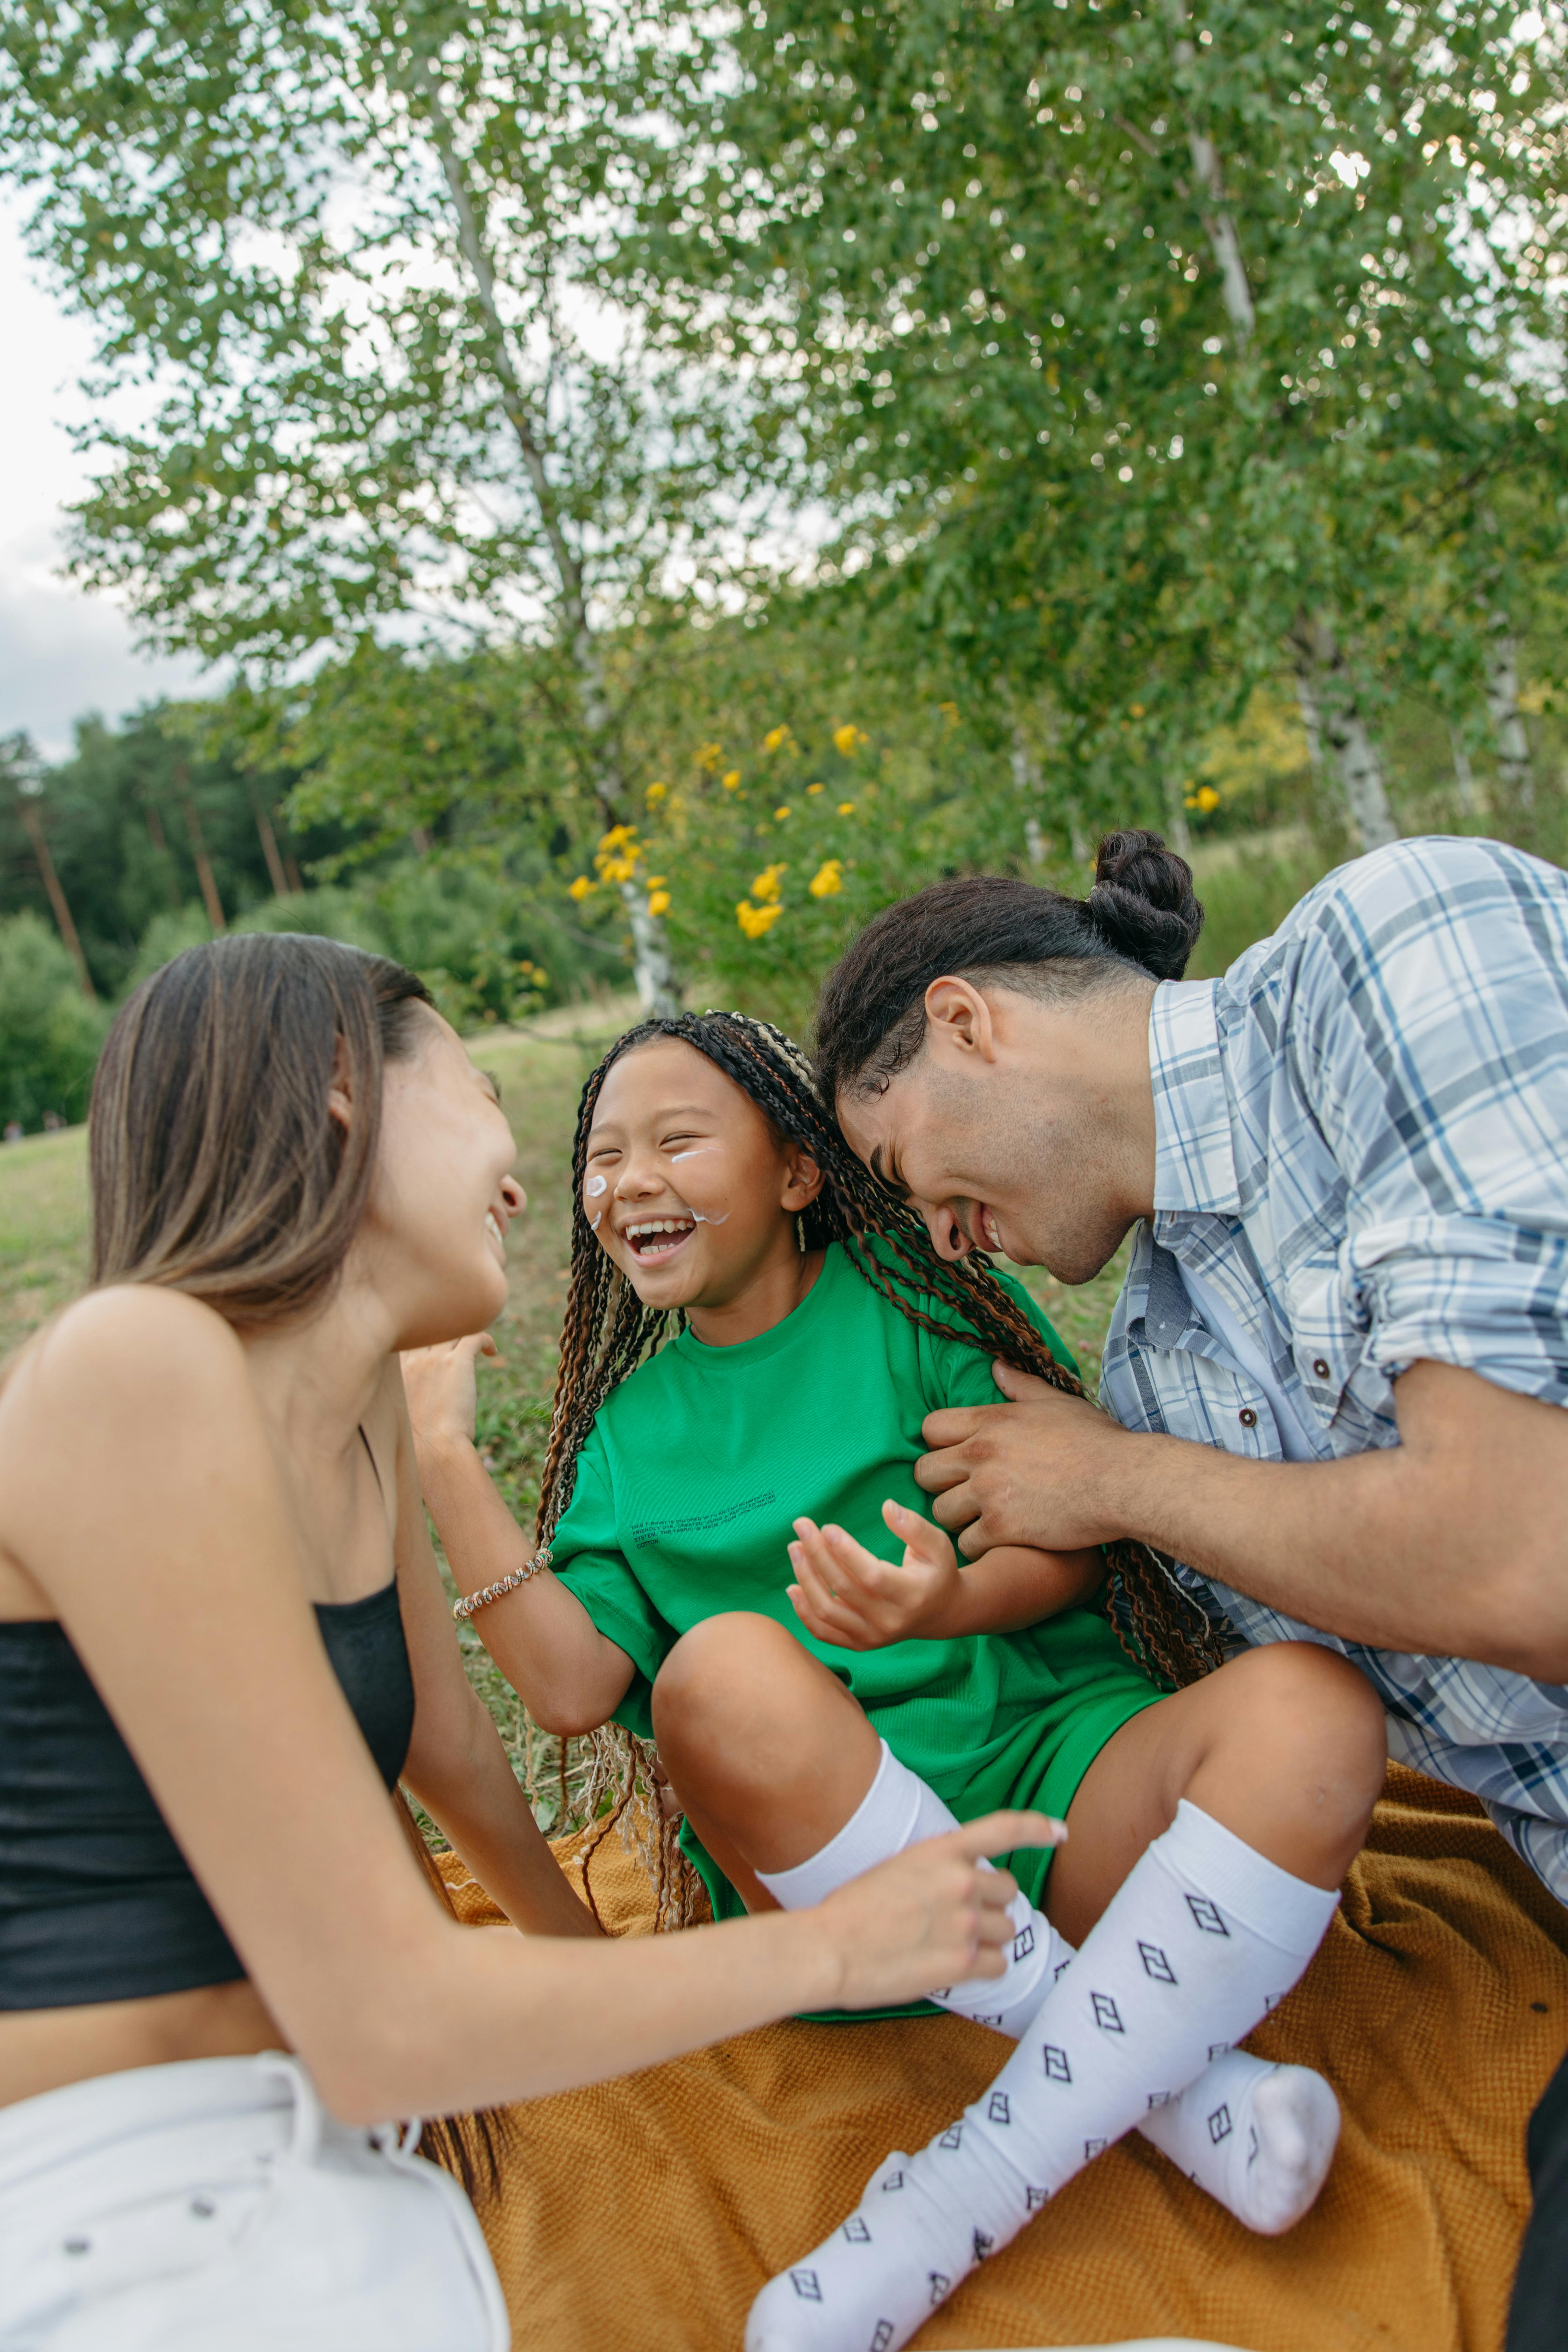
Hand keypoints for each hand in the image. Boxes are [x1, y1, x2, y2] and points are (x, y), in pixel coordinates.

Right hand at [401, 1333, 498, 1461]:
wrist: (432, 1449)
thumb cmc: (416, 1443)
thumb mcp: (399, 1415)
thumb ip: (405, 1398)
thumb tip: (419, 1403)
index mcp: (395, 1373)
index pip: (407, 1340)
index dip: (421, 1339)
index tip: (434, 1349)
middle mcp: (412, 1360)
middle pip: (428, 1330)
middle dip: (442, 1330)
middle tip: (457, 1342)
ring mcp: (434, 1359)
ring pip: (452, 1330)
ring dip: (465, 1334)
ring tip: (477, 1346)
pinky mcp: (458, 1362)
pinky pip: (475, 1336)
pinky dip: (486, 1339)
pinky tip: (492, 1352)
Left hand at [787, 1503, 962, 1647]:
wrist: (939, 1613)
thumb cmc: (936, 1571)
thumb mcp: (937, 1545)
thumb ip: (914, 1526)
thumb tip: (887, 1507)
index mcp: (912, 1595)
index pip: (872, 1575)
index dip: (847, 1552)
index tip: (826, 1526)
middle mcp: (890, 1621)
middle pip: (844, 1589)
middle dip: (817, 1554)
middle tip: (802, 1525)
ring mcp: (872, 1637)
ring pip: (827, 1612)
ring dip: (805, 1578)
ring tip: (794, 1548)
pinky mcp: (859, 1644)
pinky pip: (823, 1632)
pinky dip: (803, 1611)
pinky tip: (793, 1587)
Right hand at [817, 1811, 1065, 2011]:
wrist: (830, 1948)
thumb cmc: (852, 1909)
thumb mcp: (897, 1868)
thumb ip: (937, 1871)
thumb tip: (964, 1888)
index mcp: (941, 1850)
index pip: (1003, 1829)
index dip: (1037, 1828)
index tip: (1060, 1833)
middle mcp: (961, 1882)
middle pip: (1008, 1891)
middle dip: (992, 1904)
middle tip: (960, 1917)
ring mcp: (966, 1923)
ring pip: (1007, 1929)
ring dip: (988, 1937)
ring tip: (951, 1943)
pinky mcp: (964, 1963)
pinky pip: (1000, 1965)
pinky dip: (985, 1968)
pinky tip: (957, 1968)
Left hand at [917, 1360, 1129, 1556]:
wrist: (1122, 1481)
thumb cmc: (1095, 1440)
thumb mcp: (1057, 1402)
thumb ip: (1021, 1385)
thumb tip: (995, 1366)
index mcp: (991, 1421)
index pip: (930, 1428)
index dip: (938, 1444)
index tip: (957, 1456)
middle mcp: (981, 1454)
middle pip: (924, 1473)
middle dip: (940, 1484)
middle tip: (963, 1492)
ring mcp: (988, 1492)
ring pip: (941, 1512)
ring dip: (958, 1518)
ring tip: (981, 1519)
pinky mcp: (1002, 1528)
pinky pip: (966, 1543)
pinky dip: (980, 1546)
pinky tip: (1000, 1541)